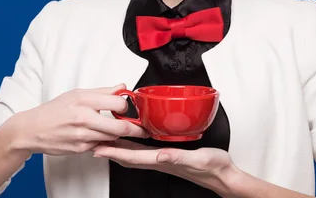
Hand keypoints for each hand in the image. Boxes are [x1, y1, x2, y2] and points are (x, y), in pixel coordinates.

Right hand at [13, 84, 149, 155]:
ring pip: (113, 138)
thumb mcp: (76, 94)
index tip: (127, 108)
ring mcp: (83, 135)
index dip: (126, 106)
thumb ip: (102, 91)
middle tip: (141, 128)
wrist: (31, 130)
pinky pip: (101, 145)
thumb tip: (122, 86)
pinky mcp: (81, 148)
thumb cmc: (54, 110)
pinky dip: (104, 142)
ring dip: (118, 135)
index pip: (118, 103)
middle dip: (135, 129)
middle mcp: (84, 118)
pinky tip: (98, 136)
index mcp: (84, 100)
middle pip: (121, 127)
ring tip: (117, 129)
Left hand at [91, 139, 237, 194]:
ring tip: (104, 139)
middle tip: (92, 141)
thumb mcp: (198, 159)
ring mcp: (163, 160)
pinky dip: (131, 145)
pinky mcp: (168, 156)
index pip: (133, 156)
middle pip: (128, 156)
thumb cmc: (213, 167)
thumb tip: (161, 155)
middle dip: (109, 149)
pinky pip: (144, 151)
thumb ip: (178, 157)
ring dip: (118, 147)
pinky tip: (130, 139)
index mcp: (164, 161)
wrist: (223, 175)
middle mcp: (160, 161)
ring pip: (134, 154)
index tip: (98, 146)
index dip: (115, 151)